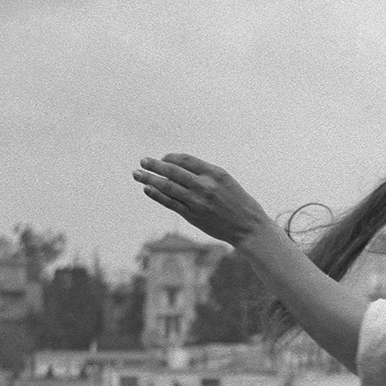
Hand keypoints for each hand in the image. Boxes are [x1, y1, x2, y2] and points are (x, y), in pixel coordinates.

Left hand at [133, 154, 269, 246]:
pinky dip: (157, 195)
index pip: (186, 160)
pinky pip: (171, 203)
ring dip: (149, 179)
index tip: (163, 158)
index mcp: (215, 173)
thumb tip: (181, 167)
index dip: (171, 157)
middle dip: (155, 165)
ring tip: (137, 174)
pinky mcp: (193, 216)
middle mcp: (205, 186)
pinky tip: (147, 189)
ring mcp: (197, 202)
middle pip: (173, 171)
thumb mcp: (227, 181)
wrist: (249, 228)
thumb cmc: (240, 203)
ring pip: (168, 187)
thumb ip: (206, 174)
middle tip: (142, 161)